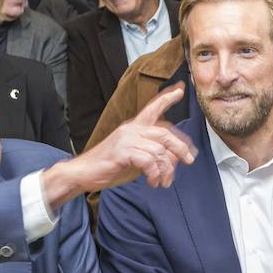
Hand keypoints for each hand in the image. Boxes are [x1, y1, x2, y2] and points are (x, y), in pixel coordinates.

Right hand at [42, 84, 196, 208]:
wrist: (83, 172)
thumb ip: (152, 153)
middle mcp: (131, 129)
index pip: (152, 108)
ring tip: (163, 181)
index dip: (167, 99)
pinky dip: (155, 174)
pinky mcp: (122, 152)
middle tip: (190, 160)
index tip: (181, 90)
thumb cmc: (108, 164)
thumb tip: (173, 159)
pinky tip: (152, 182)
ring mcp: (126, 139)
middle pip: (165, 133)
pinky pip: (149, 161)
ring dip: (166, 169)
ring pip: (159, 150)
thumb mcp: (133, 156)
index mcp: (133, 127)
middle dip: (180, 147)